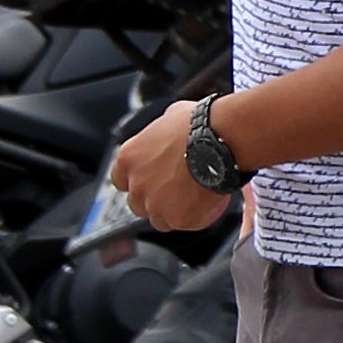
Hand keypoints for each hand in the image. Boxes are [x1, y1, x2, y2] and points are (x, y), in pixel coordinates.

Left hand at [108, 99, 235, 232]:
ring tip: (195, 197)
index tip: (150, 181)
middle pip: (137, 204)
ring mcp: (155, 204)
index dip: (136, 182)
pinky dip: (196, 217)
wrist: (221, 139)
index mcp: (128, 158)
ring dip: (174, 212)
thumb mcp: (169, 117)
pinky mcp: (177, 218)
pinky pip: (184, 225)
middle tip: (176, 191)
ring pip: (159, 219)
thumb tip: (167, 130)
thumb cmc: (200, 124)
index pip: (120, 180)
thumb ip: (159, 133)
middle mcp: (136, 183)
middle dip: (154, 200)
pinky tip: (208, 202)